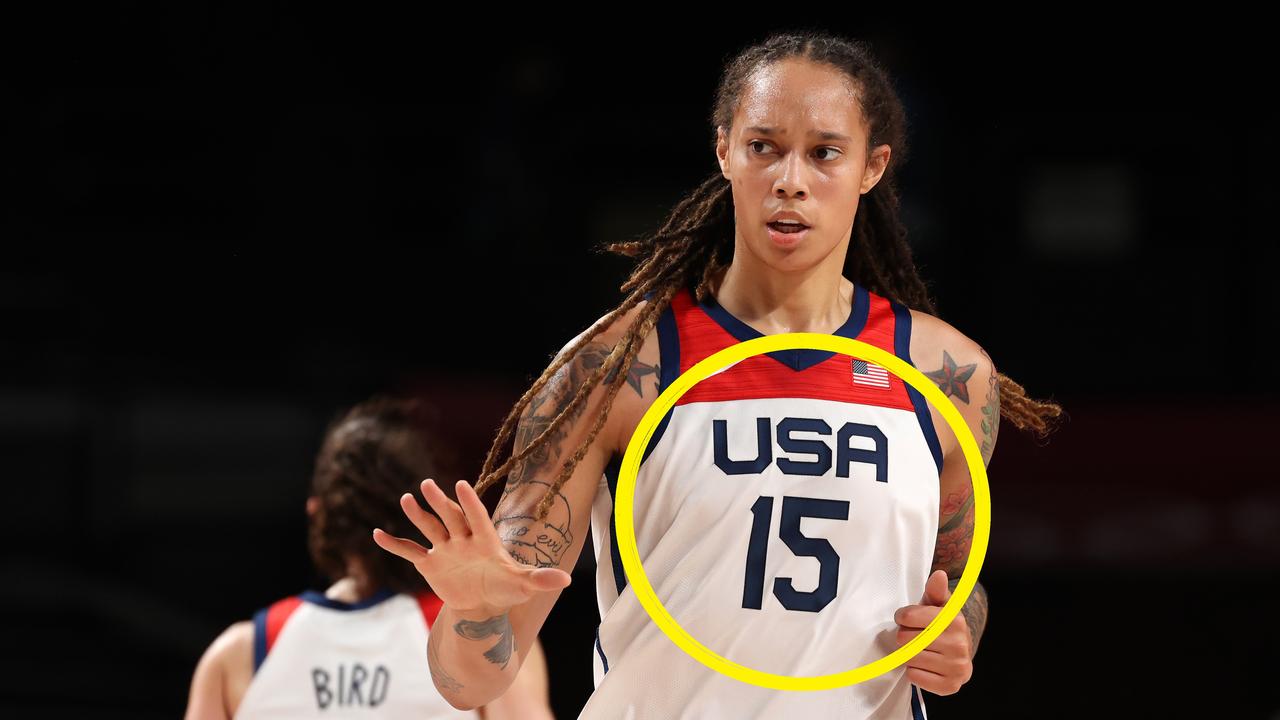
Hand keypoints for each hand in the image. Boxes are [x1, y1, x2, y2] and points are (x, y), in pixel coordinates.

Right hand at [373, 478, 571, 615]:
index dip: (469, 502)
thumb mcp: (524, 585)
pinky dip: (394, 544)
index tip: (462, 484)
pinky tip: (376, 534)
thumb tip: (566, 580)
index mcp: (484, 539)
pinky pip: (409, 551)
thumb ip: (541, 579)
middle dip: (439, 501)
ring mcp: (444, 548)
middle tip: (427, 484)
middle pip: (450, 516)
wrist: (483, 605)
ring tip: (406, 499)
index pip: (477, 516)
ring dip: (417, 515)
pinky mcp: (429, 563)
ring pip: (429, 527)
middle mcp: (462, 539)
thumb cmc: (506, 590)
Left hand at [893, 569, 972, 695]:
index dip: (902, 616)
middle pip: (905, 639)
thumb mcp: (938, 604)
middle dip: (904, 636)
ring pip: (909, 659)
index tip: (905, 617)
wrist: (958, 653)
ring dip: (908, 654)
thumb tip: (939, 574)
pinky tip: (924, 666)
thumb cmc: (939, 624)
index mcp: (954, 620)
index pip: (908, 616)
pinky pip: (914, 677)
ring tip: (919, 650)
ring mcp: (956, 667)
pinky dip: (913, 672)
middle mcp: (959, 644)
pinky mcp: (950, 686)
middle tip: (913, 636)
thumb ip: (935, 590)